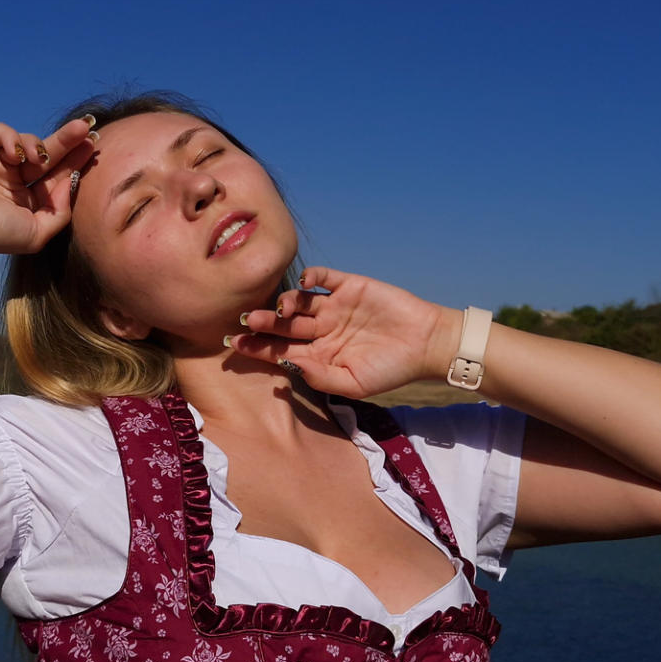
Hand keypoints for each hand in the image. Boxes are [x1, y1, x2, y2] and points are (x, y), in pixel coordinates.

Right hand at [0, 118, 97, 256]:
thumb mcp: (37, 232)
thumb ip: (60, 210)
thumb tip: (72, 183)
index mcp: (23, 199)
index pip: (54, 175)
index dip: (74, 161)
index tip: (93, 148)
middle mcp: (10, 178)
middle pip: (47, 154)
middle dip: (68, 141)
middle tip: (87, 127)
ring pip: (26, 141)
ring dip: (38, 146)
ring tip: (38, 160)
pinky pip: (1, 131)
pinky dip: (12, 138)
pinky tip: (16, 154)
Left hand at [227, 266, 461, 397]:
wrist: (427, 344)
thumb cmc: (392, 370)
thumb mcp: (354, 384)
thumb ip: (319, 377)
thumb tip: (287, 364)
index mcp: (318, 354)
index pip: (279, 349)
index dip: (257, 347)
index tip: (233, 344)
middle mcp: (321, 329)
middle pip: (284, 325)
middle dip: (264, 324)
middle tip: (247, 320)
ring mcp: (334, 306)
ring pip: (299, 301)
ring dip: (284, 303)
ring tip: (279, 308)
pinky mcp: (349, 286)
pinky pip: (323, 277)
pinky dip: (311, 276)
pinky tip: (303, 283)